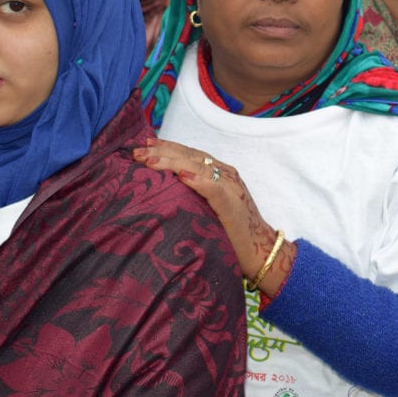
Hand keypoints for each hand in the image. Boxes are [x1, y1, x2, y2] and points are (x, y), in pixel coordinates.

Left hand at [133, 138, 292, 291]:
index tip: (143, 145)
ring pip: (200, 167)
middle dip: (163, 152)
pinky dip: (198, 181)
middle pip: (191, 156)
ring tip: (150, 161)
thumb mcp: (207, 209)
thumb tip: (161, 191)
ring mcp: (232, 187)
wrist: (260, 251)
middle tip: (137, 152)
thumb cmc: (230, 234)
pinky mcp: (234, 204)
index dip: (167, 147)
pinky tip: (182, 175)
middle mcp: (226, 175)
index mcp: (219, 174)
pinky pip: (215, 189)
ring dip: (173, 162)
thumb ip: (192, 195)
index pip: (190, 154)